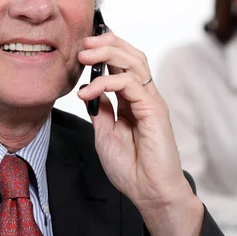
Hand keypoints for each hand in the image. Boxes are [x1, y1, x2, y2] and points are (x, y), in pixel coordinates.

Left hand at [77, 30, 202, 235]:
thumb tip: (89, 90)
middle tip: (83, 45)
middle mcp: (144, 96)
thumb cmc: (131, 167)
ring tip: (84, 57)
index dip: (105, 50)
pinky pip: (130, 84)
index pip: (123, 64)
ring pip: (134, 62)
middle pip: (131, 55)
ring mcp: (151, 101)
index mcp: (133, 100)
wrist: (149, 191)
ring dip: (107, 54)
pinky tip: (88, 91)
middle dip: (106, 44)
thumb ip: (101, 110)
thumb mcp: (105, 133)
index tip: (82, 49)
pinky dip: (106, 82)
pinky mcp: (154, 109)